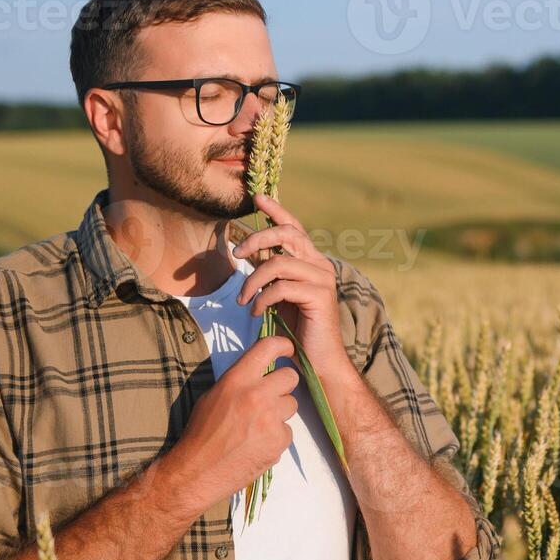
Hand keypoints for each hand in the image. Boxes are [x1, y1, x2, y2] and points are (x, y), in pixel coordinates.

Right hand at [163, 334, 299, 520]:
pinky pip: (287, 431)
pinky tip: (257, 445)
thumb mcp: (213, 396)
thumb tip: (260, 373)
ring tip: (258, 426)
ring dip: (279, 413)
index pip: (268, 347)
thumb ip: (239, 382)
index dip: (283, 345)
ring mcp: (271, 418)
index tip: (287, 349)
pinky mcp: (279, 441)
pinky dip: (276, 437)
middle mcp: (257, 394)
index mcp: (237, 379)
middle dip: (282, 385)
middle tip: (269, 397)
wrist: (197, 472)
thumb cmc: (201, 433)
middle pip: (290, 377)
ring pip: (291, 404)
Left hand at [232, 194, 351, 379]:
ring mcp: (322, 279)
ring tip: (244, 301)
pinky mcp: (320, 296)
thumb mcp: (280, 295)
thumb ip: (272, 274)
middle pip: (287, 235)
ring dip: (253, 282)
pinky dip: (263, 299)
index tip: (257, 198)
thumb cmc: (298, 330)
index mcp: (312, 262)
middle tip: (236, 253)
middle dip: (257, 239)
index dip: (277, 210)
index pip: (294, 228)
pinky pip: (282, 288)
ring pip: (278, 264)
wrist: (319, 361)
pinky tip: (257, 312)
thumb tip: (252, 254)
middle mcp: (321, 265)